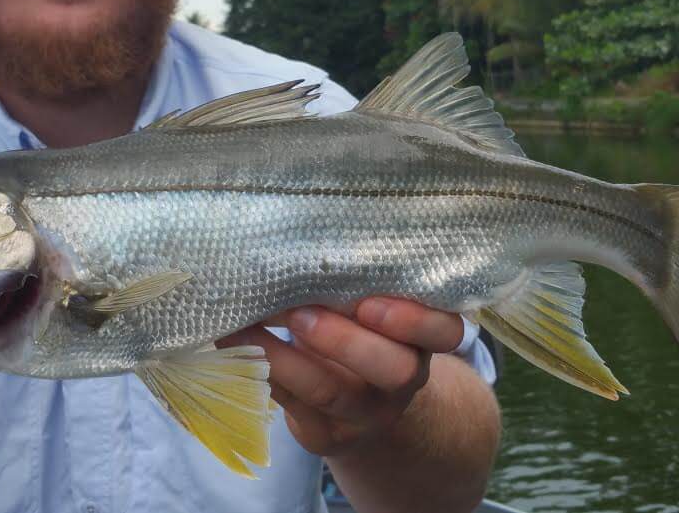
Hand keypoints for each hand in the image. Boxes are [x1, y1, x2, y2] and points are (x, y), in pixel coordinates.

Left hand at [220, 298, 464, 457]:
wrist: (366, 414)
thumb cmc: (365, 336)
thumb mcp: (376, 313)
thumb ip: (360, 287)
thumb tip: (299, 242)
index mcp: (423, 341)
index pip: (445, 332)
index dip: (413, 320)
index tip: (370, 303)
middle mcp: (404, 380)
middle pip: (393, 369)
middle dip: (343, 340)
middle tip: (300, 313)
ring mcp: (365, 414)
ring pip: (330, 391)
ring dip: (283, 356)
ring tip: (246, 326)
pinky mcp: (325, 435)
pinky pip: (293, 407)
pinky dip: (260, 372)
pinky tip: (233, 346)